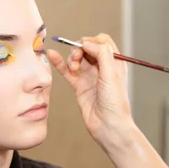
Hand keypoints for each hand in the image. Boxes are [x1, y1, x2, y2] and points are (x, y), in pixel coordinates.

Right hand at [47, 33, 133, 147]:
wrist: (109, 126)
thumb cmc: (116, 103)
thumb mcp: (112, 74)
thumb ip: (101, 54)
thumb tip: (87, 42)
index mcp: (115, 62)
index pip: (102, 42)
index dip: (92, 41)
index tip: (86, 47)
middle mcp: (103, 68)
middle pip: (88, 48)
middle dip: (79, 49)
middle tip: (76, 58)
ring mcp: (90, 76)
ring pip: (78, 59)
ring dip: (72, 58)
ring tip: (73, 66)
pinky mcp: (80, 86)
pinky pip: (68, 71)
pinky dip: (60, 63)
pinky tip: (53, 55)